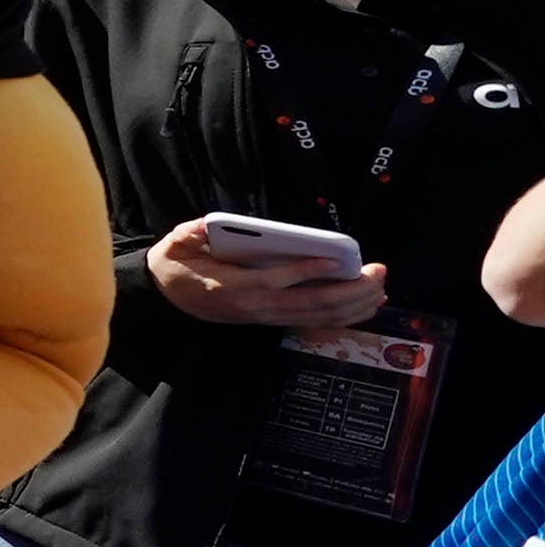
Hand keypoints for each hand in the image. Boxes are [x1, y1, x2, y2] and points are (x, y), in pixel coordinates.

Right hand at [143, 218, 392, 330]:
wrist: (166, 299)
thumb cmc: (175, 267)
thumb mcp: (174, 245)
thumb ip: (191, 234)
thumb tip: (208, 225)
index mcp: (230, 286)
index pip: (273, 281)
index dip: (305, 271)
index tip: (336, 259)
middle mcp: (253, 307)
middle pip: (308, 303)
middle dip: (349, 290)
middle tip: (377, 271)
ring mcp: (265, 317)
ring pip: (317, 316)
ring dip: (354, 304)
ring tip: (380, 287)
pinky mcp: (272, 320)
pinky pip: (314, 321)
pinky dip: (344, 315)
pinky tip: (366, 304)